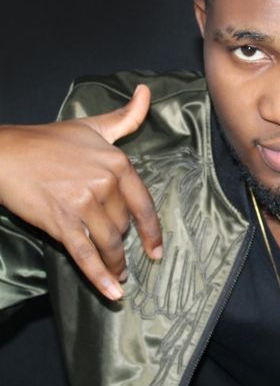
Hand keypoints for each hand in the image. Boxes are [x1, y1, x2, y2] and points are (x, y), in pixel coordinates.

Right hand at [0, 85, 161, 300]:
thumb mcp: (94, 125)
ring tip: (120, 277)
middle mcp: (104, 184)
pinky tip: (113, 292)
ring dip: (116, 264)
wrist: (7, 152)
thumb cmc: (50, 139)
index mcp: (118, 163)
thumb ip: (126, 116)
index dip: (153, 231)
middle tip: (123, 255)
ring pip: (109, 243)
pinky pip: (85, 254)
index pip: (144, 204)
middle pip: (124, 225)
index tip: (157, 249)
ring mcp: (82, 204)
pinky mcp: (60, 222)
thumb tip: (147, 93)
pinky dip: (100, 276)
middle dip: (124, 242)